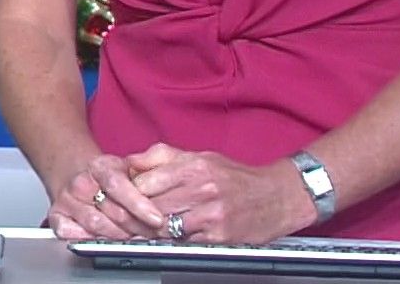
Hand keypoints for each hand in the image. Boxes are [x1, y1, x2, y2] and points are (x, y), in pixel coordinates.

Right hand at [44, 155, 163, 239]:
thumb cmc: (107, 176)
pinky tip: (105, 239)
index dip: (140, 205)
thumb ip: (145, 176)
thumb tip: (163, 191)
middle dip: (137, 227)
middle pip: (113, 211)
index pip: (119, 186)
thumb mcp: (128, 167)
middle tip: (153, 234)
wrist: (75, 173)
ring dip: (119, 236)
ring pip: (97, 226)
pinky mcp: (56, 216)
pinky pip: (74, 234)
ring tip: (134, 238)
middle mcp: (81, 183)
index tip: (156, 219)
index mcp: (100, 166)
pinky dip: (91, 240)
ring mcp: (67, 200)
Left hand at [124, 144, 317, 244]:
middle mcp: (202, 188)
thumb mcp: (201, 156)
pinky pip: (184, 243)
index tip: (120, 197)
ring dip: (149, 231)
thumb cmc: (236, 176)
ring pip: (164, 227)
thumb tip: (128, 161)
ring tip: (139, 230)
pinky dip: (170, 242)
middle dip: (133, 215)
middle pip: (151, 206)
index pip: (145, 182)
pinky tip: (164, 240)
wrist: (278, 197)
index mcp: (194, 165)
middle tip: (122, 219)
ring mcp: (211, 215)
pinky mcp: (219, 237)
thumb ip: (162, 157)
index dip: (128, 192)